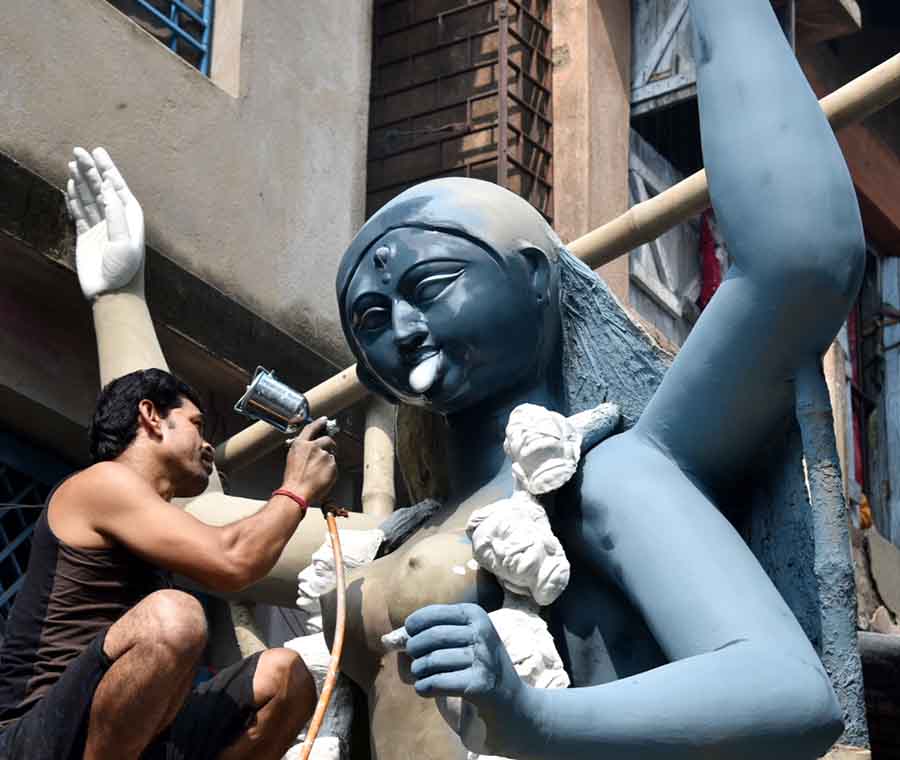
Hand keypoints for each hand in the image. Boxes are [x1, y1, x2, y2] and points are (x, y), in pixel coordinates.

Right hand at [65, 147, 144, 299]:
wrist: (114, 293)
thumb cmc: (125, 269)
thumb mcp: (124, 241)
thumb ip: (116, 214)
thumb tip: (107, 189)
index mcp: (130, 217)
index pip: (117, 187)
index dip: (107, 168)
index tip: (97, 152)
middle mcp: (116, 219)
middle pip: (101, 188)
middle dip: (90, 170)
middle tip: (78, 151)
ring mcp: (101, 227)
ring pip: (89, 198)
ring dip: (81, 181)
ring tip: (73, 163)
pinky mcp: (87, 236)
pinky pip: (80, 212)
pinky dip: (74, 199)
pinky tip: (70, 186)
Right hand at [282, 417, 337, 504]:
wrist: (296, 492)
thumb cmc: (293, 479)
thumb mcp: (293, 458)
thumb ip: (303, 450)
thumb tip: (311, 448)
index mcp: (301, 444)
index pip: (312, 428)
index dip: (319, 423)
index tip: (324, 420)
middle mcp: (313, 447)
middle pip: (327, 440)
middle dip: (330, 445)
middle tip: (331, 450)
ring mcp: (324, 455)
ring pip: (330, 455)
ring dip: (327, 462)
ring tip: (318, 473)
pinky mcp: (332, 465)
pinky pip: (334, 466)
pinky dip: (330, 471)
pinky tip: (321, 478)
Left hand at [405, 603, 526, 755]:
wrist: (513, 706)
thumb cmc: (478, 670)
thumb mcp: (459, 644)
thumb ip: (427, 637)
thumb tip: (388, 639)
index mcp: (475, 615)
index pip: (430, 614)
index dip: (413, 626)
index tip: (410, 636)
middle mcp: (481, 632)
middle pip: (428, 637)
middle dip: (414, 650)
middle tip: (416, 662)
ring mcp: (482, 658)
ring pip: (430, 661)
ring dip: (419, 672)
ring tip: (424, 677)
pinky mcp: (479, 684)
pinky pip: (435, 682)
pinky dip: (424, 687)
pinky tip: (427, 689)